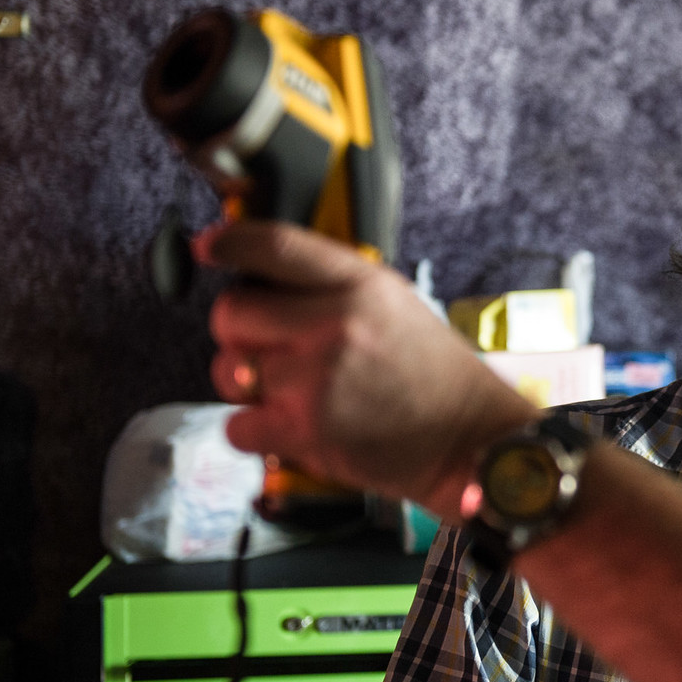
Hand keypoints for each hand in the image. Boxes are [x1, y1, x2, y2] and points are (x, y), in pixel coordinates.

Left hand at [196, 220, 536, 517]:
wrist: (470, 439)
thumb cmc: (436, 376)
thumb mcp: (396, 305)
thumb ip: (334, 287)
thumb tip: (267, 278)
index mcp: (361, 285)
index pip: (277, 246)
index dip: (232, 242)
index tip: (212, 246)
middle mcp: (333, 324)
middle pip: (232, 313)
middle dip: (242, 332)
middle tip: (272, 348)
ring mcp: (313, 379)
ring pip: (229, 371)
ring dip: (248, 384)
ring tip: (292, 392)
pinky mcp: (303, 430)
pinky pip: (236, 425)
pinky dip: (256, 431)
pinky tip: (293, 426)